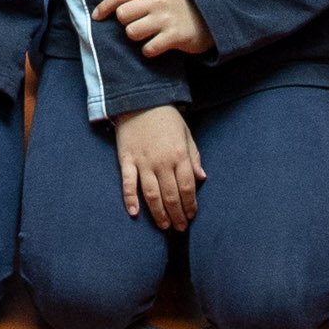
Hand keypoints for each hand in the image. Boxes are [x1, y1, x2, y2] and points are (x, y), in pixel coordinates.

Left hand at [100, 0, 209, 59]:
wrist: (210, 16)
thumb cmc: (177, 4)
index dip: (105, 6)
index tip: (96, 17)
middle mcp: (158, 1)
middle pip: (123, 15)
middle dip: (126, 23)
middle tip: (137, 24)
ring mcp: (166, 18)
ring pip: (132, 32)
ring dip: (137, 38)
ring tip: (148, 35)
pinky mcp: (175, 36)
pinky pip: (148, 48)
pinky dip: (149, 50)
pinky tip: (156, 46)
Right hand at [112, 103, 202, 229]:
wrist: (140, 100)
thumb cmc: (166, 118)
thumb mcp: (186, 134)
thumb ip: (194, 157)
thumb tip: (202, 178)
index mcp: (179, 155)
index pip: (187, 187)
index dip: (190, 204)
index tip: (191, 216)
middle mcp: (162, 162)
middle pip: (171, 195)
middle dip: (177, 214)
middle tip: (180, 228)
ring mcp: (143, 162)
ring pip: (151, 194)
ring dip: (158, 213)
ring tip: (164, 226)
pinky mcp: (126, 160)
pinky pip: (128, 183)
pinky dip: (130, 199)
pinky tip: (134, 213)